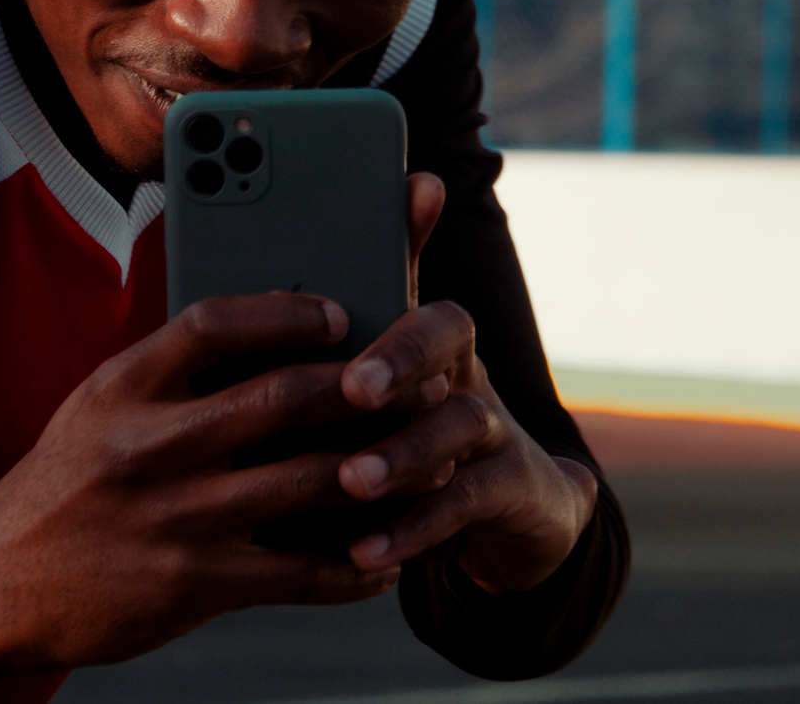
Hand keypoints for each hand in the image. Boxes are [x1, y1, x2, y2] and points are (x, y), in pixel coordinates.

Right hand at [0, 292, 411, 689]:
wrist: (0, 582)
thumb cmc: (64, 485)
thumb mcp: (96, 409)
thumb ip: (168, 376)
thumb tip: (264, 339)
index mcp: (121, 388)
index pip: (211, 324)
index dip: (284, 312)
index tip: (335, 314)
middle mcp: (148, 446)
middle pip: (278, 398)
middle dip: (357, 388)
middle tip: (407, 381)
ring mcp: (176, 518)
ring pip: (307, 482)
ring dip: (377, 470)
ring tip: (417, 459)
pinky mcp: (197, 584)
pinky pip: (301, 571)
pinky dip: (356, 563)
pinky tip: (383, 554)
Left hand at [332, 173, 598, 593]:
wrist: (510, 509)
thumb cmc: (409, 431)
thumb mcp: (365, 386)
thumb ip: (322, 338)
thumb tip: (289, 248)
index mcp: (420, 332)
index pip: (406, 276)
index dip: (385, 276)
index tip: (336, 312)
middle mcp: (464, 365)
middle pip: (446, 335)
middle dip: (400, 357)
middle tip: (352, 389)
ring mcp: (494, 427)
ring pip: (460, 421)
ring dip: (403, 451)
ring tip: (352, 479)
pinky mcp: (510, 491)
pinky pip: (465, 503)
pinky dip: (414, 526)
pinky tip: (364, 550)